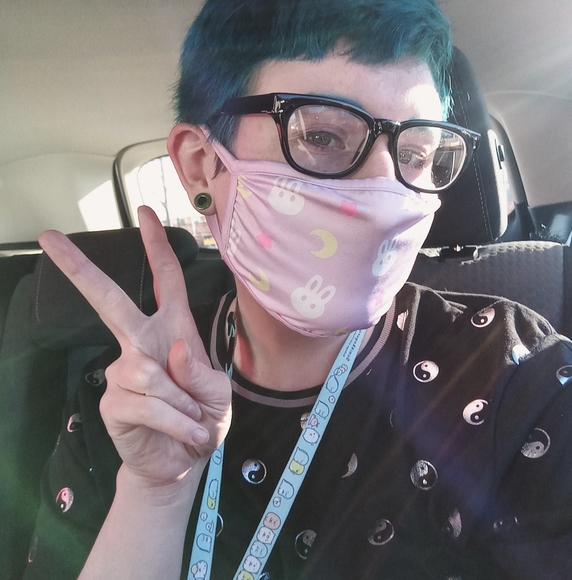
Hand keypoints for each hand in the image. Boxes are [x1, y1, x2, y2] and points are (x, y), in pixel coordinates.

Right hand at [39, 206, 231, 487]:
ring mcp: (124, 371)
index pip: (166, 280)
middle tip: (50, 238)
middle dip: (82, 270)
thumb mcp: (218, 393)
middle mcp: (142, 343)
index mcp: (173, 330)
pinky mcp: (112, 402)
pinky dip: (177, 421)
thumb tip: (174, 349)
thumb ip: (202, 371)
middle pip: (111, 301)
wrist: (184, 460)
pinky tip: (184, 433)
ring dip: (184, 404)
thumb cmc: (203, 418)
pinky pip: (149, 404)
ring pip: (151, 374)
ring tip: (193, 420)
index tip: (146, 212)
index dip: (158, 246)